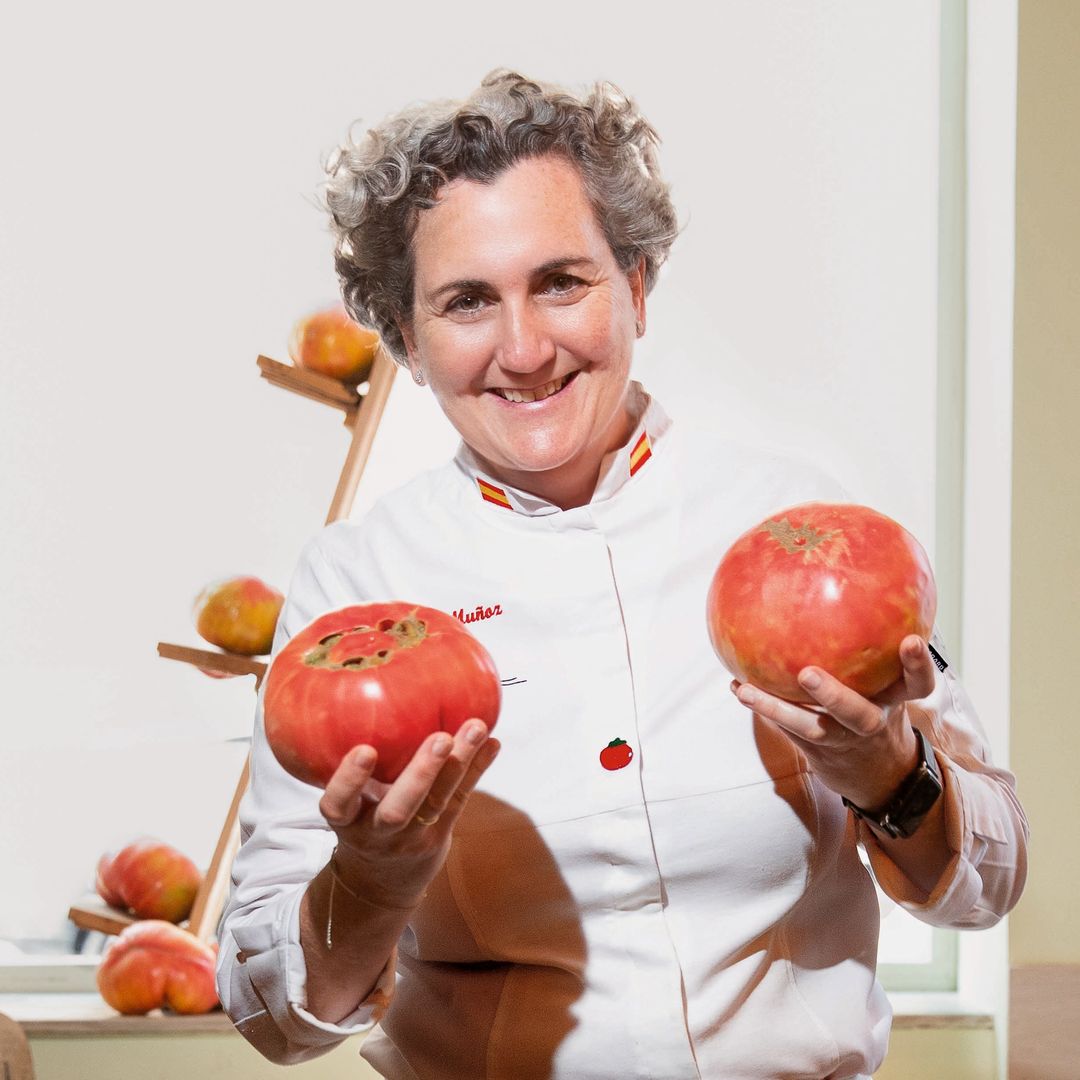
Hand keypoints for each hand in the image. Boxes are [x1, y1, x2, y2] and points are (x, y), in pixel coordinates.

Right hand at [317, 720, 499, 910]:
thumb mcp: (347, 802)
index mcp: (346, 820)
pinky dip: (477, 768)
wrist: (381, 882)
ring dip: (459, 763)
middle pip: (398, 810)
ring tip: (476, 728)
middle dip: (421, 774)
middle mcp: (377, 832)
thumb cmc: (359, 821)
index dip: (349, 780)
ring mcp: (411, 838)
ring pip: (437, 803)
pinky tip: (492, 743)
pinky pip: (460, 799)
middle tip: (440, 739)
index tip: (365, 749)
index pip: (339, 804)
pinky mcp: (440, 834)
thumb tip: (374, 699)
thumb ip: (356, 768)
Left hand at [730, 635, 936, 810]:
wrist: (878, 776)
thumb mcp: (888, 683)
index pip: (918, 683)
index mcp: (894, 700)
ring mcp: (843, 740)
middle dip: (833, 695)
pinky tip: (738, 686)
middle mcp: (871, 722)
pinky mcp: (817, 751)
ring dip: (776, 708)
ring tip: (746, 690)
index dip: (918, 664)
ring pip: (811, 728)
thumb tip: (846, 588)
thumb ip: (876, 650)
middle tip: (806, 674)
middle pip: (858, 714)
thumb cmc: (877, 707)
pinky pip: (787, 729)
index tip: (912, 641)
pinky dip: (762, 707)